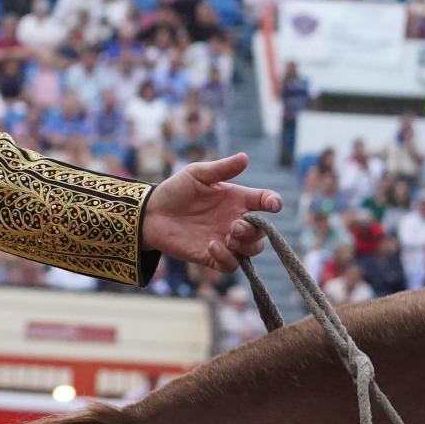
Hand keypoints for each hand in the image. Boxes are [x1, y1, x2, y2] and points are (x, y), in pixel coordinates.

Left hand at [141, 153, 282, 272]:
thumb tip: (245, 157)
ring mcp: (225, 240)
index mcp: (236, 199)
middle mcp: (235, 221)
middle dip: (255, 230)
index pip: (264, 202)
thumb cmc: (175, 190)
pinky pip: (231, 265)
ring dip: (246, 245)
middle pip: (262, 231)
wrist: (150, 213)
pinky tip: (212, 245)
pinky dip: (228, 258)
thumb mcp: (196, 174)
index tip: (273, 205)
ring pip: (252, 249)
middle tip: (236, 226)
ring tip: (228, 236)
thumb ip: (221, 169)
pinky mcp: (212, 256)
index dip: (273, 203)